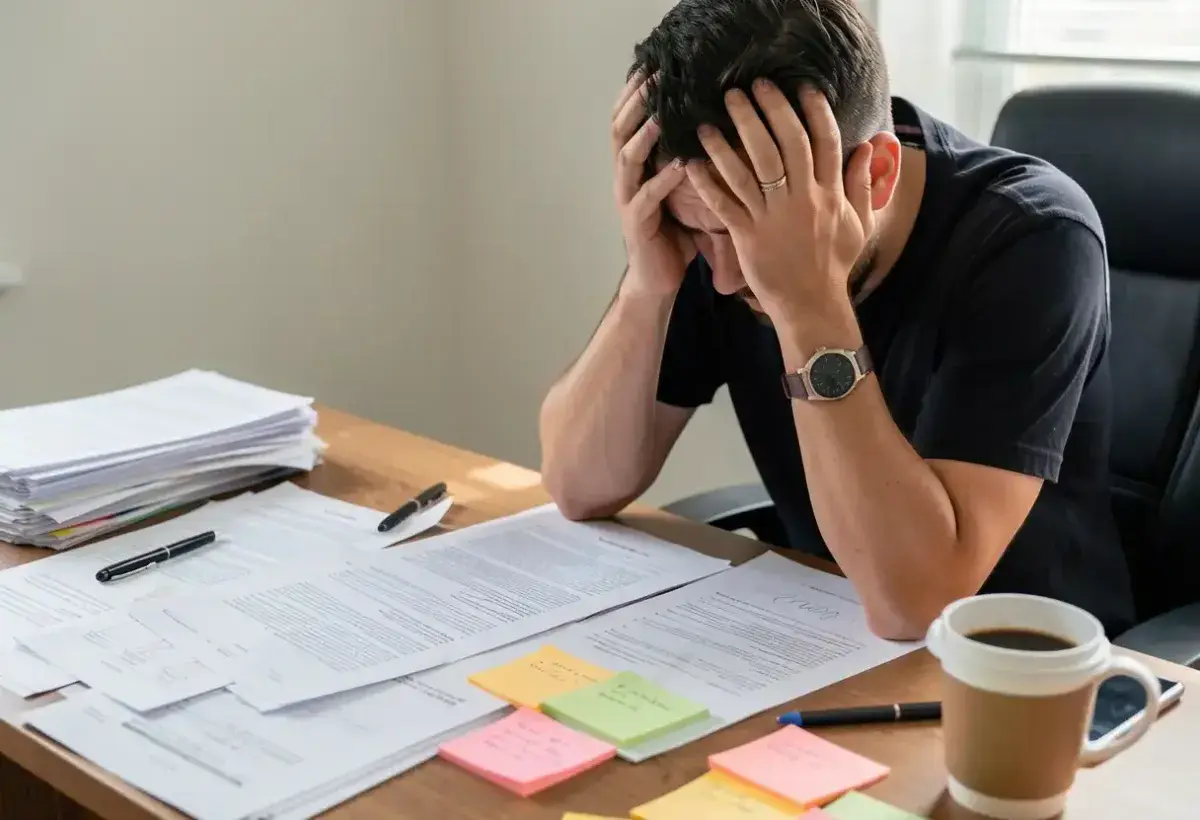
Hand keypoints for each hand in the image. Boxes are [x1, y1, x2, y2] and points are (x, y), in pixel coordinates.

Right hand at [611, 72, 695, 297]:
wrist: (657, 280)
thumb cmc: (675, 235)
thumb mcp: (688, 191)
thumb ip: (696, 162)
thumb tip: (725, 128)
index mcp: (637, 167)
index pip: (630, 119)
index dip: (638, 91)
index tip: (655, 63)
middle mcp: (627, 178)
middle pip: (621, 129)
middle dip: (637, 101)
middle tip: (656, 75)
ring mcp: (628, 200)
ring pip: (628, 158)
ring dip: (645, 133)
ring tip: (662, 113)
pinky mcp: (637, 224)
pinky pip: (646, 197)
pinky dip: (661, 179)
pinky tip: (680, 164)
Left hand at [686, 81, 874, 321]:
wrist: (811, 305)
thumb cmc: (834, 265)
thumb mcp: (859, 223)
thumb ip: (861, 184)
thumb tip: (870, 147)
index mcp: (829, 193)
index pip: (824, 141)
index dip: (813, 110)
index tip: (800, 85)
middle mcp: (802, 199)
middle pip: (784, 144)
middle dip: (767, 111)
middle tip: (748, 86)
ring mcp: (773, 217)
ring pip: (750, 170)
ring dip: (729, 140)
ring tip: (712, 117)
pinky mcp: (748, 236)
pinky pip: (725, 204)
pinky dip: (708, 183)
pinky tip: (692, 162)